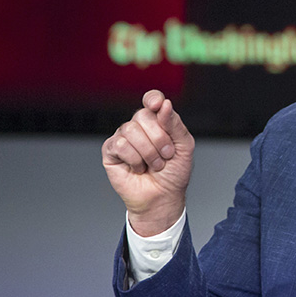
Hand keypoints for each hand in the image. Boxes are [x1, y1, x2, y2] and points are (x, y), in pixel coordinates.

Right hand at [102, 90, 194, 235]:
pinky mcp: (111, 151)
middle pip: (143, 115)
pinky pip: (120, 145)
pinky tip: (138, 168)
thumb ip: (175, 124)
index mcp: (157, 122)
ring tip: (154, 165)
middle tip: (167, 155)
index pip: (152, 100)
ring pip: (131, 130)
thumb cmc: (174, 173)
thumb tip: (165, 104)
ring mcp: (123, 137)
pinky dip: (134, 159)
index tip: (157, 105)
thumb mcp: (184, 146)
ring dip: (148, 152)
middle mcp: (139, 127)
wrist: (163, 197)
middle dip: (159, 138)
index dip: (153, 99)